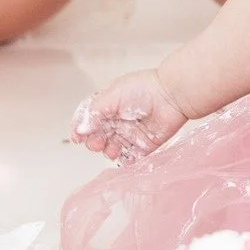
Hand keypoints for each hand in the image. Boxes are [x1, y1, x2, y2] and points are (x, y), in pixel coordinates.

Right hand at [70, 69, 189, 163]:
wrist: (172, 96)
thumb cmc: (144, 89)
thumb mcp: (112, 96)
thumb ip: (95, 113)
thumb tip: (81, 129)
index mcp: (107, 105)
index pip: (87, 119)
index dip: (80, 128)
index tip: (77, 137)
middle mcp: (117, 120)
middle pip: (97, 136)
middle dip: (93, 142)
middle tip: (96, 142)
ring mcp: (130, 133)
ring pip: (111, 148)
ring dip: (107, 152)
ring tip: (111, 150)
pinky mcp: (143, 145)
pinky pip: (130, 157)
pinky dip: (124, 161)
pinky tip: (122, 158)